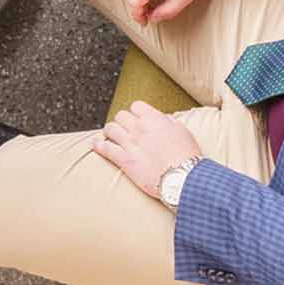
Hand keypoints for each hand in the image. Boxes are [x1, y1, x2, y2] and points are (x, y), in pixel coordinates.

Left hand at [91, 101, 205, 198]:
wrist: (183, 178)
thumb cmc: (187, 157)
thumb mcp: (183, 132)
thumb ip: (169, 122)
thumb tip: (162, 119)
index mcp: (155, 119)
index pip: (136, 106)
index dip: (136, 113)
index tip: (137, 119)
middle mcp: (140, 128)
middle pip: (121, 116)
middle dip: (122, 122)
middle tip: (125, 130)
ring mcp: (130, 143)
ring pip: (110, 128)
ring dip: (110, 131)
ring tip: (111, 137)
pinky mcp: (124, 160)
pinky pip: (105, 148)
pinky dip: (98, 145)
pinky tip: (96, 145)